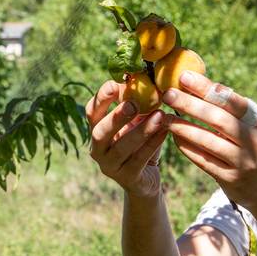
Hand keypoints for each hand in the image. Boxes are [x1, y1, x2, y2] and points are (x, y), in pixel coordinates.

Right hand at [85, 80, 171, 198]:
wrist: (147, 178)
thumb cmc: (140, 143)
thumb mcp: (136, 122)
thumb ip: (136, 104)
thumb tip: (145, 76)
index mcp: (97, 130)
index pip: (91, 112)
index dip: (100, 98)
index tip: (114, 84)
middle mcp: (97, 149)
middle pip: (99, 132)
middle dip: (115, 117)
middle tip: (133, 104)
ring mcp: (110, 166)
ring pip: (121, 148)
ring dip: (140, 130)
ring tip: (158, 115)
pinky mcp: (127, 178)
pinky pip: (139, 160)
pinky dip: (152, 144)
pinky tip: (165, 131)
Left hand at [161, 71, 256, 209]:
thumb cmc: (251, 147)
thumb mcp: (250, 127)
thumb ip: (229, 108)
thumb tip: (195, 82)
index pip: (231, 100)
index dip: (206, 87)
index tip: (183, 76)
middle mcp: (254, 140)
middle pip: (218, 118)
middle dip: (190, 104)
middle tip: (167, 94)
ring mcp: (244, 161)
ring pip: (207, 140)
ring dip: (183, 127)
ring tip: (164, 118)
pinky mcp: (231, 179)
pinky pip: (203, 160)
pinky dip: (186, 147)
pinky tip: (173, 137)